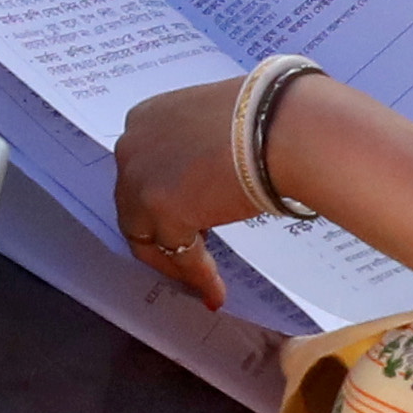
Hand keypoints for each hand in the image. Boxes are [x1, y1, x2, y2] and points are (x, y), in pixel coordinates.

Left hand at [106, 81, 247, 306]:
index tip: (182, 225)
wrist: (280, 126)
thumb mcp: (210, 125)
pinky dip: (198, 277)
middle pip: (135, 208)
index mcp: (143, 121)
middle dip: (163, 238)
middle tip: (190, 259)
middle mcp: (131, 148)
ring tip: (204, 282)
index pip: (140, 175)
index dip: (159, 205)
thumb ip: (194, 151)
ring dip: (176, 265)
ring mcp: (140, 180)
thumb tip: (206, 180)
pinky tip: (216, 292)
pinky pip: (179, 256)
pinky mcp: (162, 210)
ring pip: (147, 238)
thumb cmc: (263, 120)